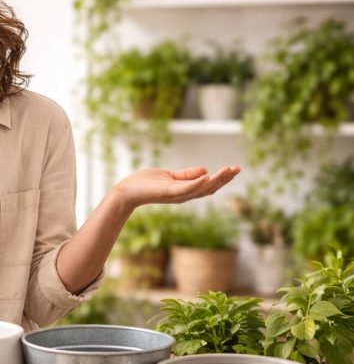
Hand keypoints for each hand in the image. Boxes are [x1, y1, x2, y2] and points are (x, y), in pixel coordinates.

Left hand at [112, 165, 240, 211]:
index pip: (208, 186)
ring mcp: (176, 195)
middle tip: (237, 169)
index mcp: (185, 191)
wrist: (126, 191)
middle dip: (224, 179)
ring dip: (216, 180)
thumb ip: (186, 175)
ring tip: (228, 170)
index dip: (222, 179)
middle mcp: (183, 195)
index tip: (235, 169)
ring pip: (201, 189)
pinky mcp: (167, 192)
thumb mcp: (169, 176)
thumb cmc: (145, 183)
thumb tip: (205, 170)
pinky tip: (207, 176)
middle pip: (209, 189)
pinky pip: (185, 189)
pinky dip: (197, 183)